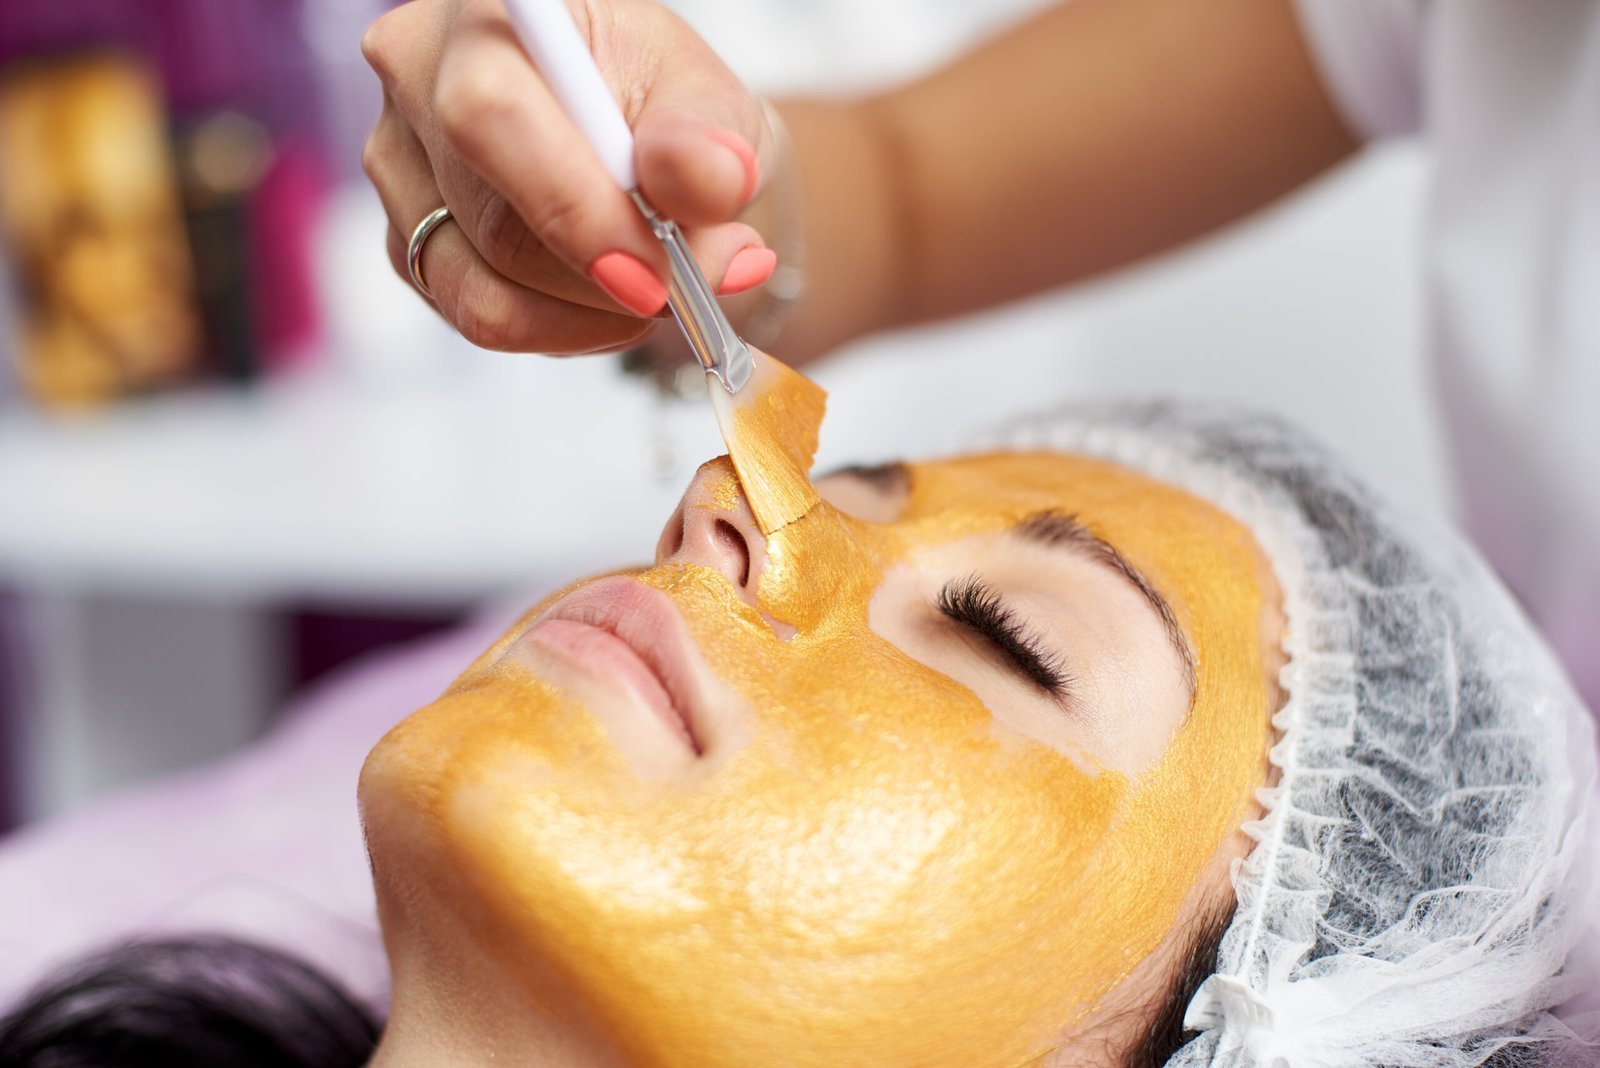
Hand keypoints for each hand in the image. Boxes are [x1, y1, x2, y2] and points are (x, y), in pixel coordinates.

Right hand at [361, 0, 777, 353]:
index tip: (653, 276)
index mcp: (487, 17)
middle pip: (496, 227)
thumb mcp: (712, 104)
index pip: (491, 115)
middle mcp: (417, 83)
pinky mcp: (411, 246)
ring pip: (486, 293)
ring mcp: (403, 172)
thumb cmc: (667, 108)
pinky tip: (608, 296)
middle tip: (690, 287)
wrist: (649, 146)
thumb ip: (709, 142)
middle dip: (607, 281)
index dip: (572, 210)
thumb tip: (704, 183)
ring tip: (657, 286)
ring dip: (592, 315)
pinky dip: (566, 328)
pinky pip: (484, 320)